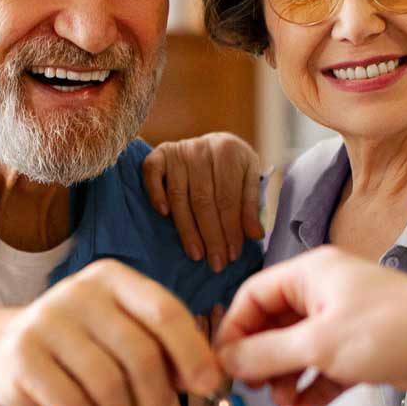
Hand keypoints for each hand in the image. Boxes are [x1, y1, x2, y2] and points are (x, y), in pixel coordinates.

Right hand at [0, 260, 222, 405]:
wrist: (3, 350)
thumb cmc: (80, 346)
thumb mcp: (123, 332)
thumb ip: (166, 348)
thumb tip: (209, 378)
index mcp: (112, 278)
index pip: (165, 311)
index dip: (192, 353)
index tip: (208, 386)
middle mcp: (79, 292)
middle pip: (141, 354)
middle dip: (159, 395)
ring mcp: (46, 322)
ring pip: (109, 385)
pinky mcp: (22, 357)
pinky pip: (74, 405)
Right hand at [142, 133, 265, 273]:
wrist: (216, 143)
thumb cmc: (234, 165)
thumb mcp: (250, 178)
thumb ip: (251, 205)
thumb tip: (254, 235)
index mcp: (228, 151)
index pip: (227, 198)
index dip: (230, 228)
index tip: (233, 254)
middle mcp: (200, 148)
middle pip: (203, 200)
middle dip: (211, 235)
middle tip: (216, 262)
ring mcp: (178, 150)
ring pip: (178, 195)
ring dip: (187, 228)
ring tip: (196, 254)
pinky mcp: (160, 153)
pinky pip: (152, 173)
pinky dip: (156, 193)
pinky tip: (164, 215)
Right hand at [214, 247, 406, 405]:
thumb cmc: (394, 330)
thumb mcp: (319, 344)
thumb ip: (267, 354)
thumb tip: (228, 361)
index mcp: (311, 274)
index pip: (254, 296)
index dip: (234, 330)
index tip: (223, 364)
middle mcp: (325, 292)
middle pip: (274, 325)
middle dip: (262, 360)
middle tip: (254, 388)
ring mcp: (345, 320)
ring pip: (299, 350)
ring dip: (287, 378)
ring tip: (285, 403)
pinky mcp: (364, 348)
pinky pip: (326, 368)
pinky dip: (314, 388)